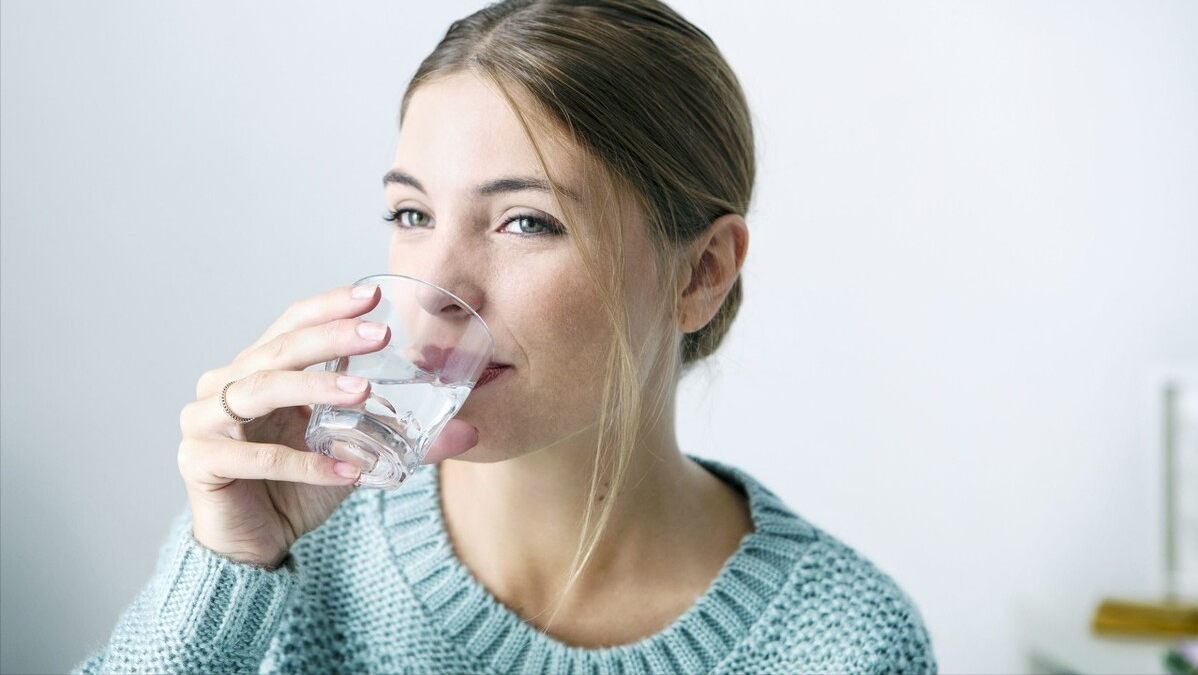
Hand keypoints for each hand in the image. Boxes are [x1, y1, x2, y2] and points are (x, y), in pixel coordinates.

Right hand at [177, 284, 477, 567]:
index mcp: (257, 369)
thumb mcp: (355, 453)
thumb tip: (469, 432)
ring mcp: (204, 421)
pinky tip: (347, 470)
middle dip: (331, 338)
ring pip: (260, 391)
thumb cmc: (298, 487)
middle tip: (380, 334)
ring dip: (316, 389)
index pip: (291, 324)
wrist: (254, 544)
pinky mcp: (200, 462)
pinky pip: (256, 457)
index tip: (373, 297)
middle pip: (278, 350)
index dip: (329, 308)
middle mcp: (224, 385)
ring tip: (365, 393)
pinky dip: (303, 463)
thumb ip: (401, 437)